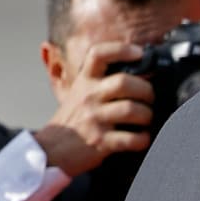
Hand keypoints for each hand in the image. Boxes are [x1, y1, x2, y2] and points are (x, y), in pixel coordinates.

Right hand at [36, 41, 154, 174]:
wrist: (50, 150)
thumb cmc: (72, 121)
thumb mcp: (80, 94)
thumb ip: (101, 83)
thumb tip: (139, 74)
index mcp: (85, 82)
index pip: (98, 54)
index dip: (121, 50)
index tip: (140, 53)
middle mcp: (88, 97)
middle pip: (124, 82)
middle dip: (146, 91)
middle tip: (149, 99)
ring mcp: (94, 119)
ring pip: (131, 109)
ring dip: (147, 115)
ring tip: (146, 120)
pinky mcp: (100, 141)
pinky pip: (132, 138)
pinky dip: (143, 139)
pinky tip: (141, 138)